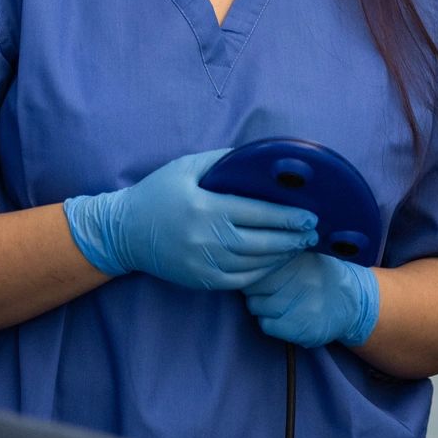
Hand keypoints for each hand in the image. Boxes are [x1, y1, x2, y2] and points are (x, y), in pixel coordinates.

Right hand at [64, 150, 316, 290]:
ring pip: (255, 264)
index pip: (258, 213)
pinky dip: (262, 272)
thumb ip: (222, 161)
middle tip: (312, 232)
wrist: (125, 231)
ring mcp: (204, 263)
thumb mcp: (185, 167)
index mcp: (206, 208)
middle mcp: (207, 238)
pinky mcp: (201, 280)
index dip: (288, 216)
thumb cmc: (157, 193)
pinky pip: (241, 280)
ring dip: (281, 256)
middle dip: (292, 238)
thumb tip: (256, 156)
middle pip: (262, 242)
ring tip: (299, 246)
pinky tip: (275, 262)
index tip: (310, 216)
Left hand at [243, 251, 379, 347]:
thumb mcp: (303, 253)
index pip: (254, 260)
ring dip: (261, 305)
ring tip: (279, 301)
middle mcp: (294, 277)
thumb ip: (278, 250)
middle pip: (250, 284)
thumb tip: (244, 247)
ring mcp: (295, 303)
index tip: (257, 271)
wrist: (352, 303)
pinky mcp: (297, 326)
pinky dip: (270, 322)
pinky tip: (284, 316)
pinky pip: (265, 324)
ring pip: (255, 305)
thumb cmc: (319, 275)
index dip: (251, 268)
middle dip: (254, 288)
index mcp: (293, 256)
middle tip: (268, 289)